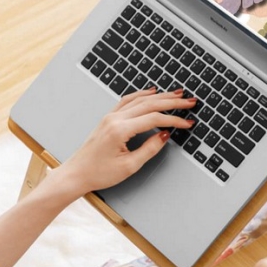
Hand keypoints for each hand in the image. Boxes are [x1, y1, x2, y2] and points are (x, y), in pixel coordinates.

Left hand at [53, 88, 195, 197]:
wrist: (76, 173)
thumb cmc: (98, 173)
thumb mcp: (128, 166)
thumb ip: (149, 149)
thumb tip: (164, 136)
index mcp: (120, 130)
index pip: (154, 119)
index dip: (174, 120)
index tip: (187, 123)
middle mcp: (115, 119)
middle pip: (149, 104)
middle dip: (172, 102)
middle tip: (189, 101)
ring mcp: (110, 117)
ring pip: (139, 100)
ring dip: (160, 96)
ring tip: (176, 94)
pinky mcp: (108, 119)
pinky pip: (127, 101)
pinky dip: (142, 95)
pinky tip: (151, 92)